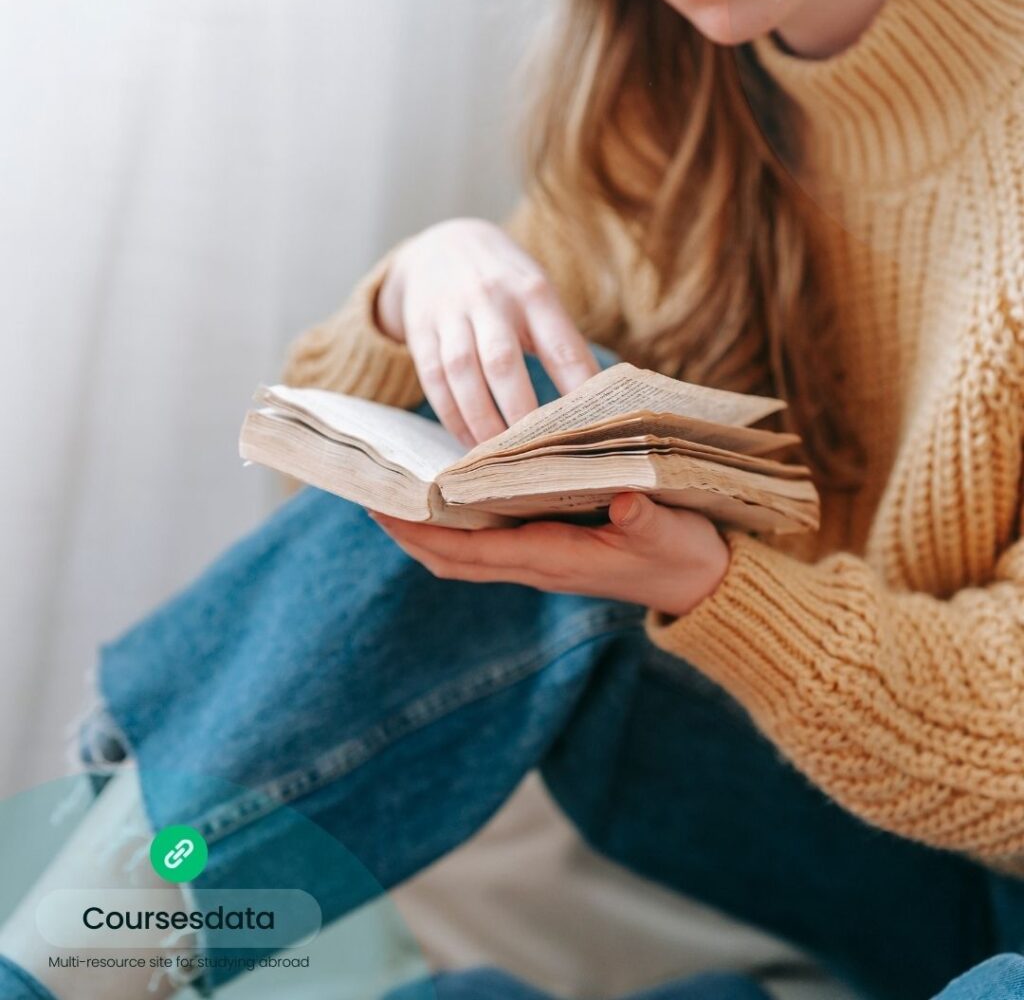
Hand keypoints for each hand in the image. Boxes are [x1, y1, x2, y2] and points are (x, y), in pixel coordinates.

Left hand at [371, 493, 729, 617]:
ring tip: (397, 498)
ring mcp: (540, 563)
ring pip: (466, 556)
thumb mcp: (670, 532)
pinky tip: (450, 501)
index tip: (384, 508)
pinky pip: (488, 548)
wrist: (700, 584)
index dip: (425, 533)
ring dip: (428, 534)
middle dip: (410, 534)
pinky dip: (458, 530)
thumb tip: (625, 497)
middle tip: (371, 498)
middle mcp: (537, 565)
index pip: (473, 551)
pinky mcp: (550, 554)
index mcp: (555, 558)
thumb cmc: (682, 553)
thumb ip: (646, 518)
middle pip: (454, 559)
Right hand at [377, 218, 598, 445]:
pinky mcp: (421, 330)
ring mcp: (451, 314)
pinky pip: (433, 379)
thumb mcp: (538, 294)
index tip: (591, 428)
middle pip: (503, 362)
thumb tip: (593, 403)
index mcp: (533, 292)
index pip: (560, 346)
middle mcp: (491, 299)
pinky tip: (468, 442)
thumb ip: (560, 340)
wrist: (441, 244)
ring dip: (481, 420)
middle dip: (520, 412)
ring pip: (462, 373)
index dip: (576, 388)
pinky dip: (452, 416)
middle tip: (536, 454)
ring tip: (498, 457)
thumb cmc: (507, 284)